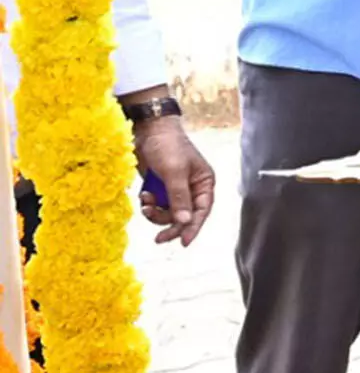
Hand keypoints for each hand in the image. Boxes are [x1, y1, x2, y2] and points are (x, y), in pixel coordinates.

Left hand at [131, 113, 213, 245]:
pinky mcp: (159, 188)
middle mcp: (191, 188)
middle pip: (184, 216)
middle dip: (171, 225)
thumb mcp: (174, 172)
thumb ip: (179, 197)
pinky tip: (143, 196)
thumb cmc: (168, 146)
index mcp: (203, 183)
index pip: (202, 210)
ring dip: (156, 213)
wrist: (148, 130)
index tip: (184, 242)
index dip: (193, 227)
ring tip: (146, 205)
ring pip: (168, 213)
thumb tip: (184, 221)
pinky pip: (155, 206)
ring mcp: (174, 189)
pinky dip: (148, 205)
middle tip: (159, 238)